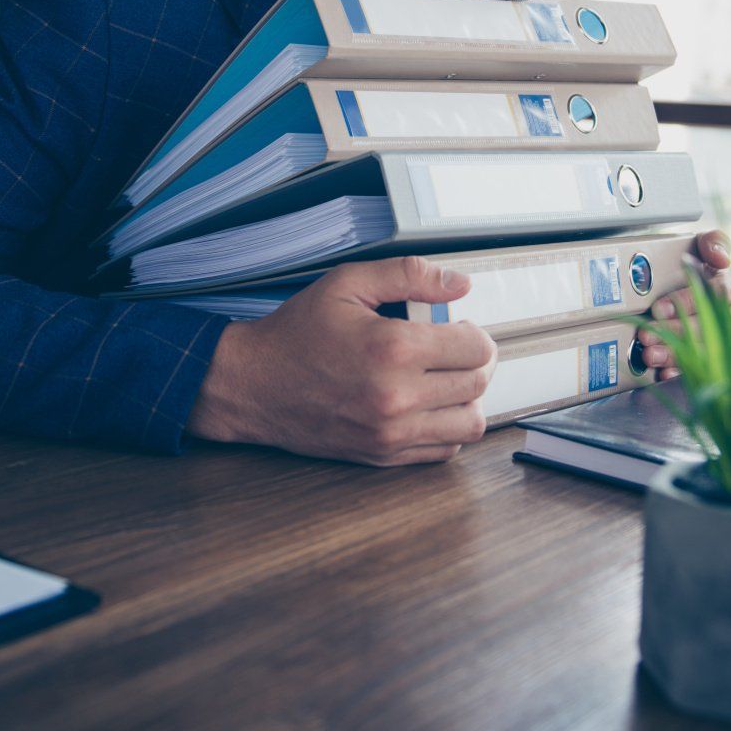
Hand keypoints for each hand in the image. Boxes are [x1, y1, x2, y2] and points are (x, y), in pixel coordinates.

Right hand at [190, 256, 497, 466]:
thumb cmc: (297, 332)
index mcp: (393, 348)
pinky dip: (446, 428)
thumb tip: (459, 284)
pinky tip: (426, 406)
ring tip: (444, 380)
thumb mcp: (346, 283)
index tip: (456, 327)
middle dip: (473, 361)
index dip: (473, 332)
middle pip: (477, 383)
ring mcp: (391, 432)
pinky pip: (444, 450)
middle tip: (451, 349)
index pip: (476, 347)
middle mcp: (397, 396)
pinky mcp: (383, 455)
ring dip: (466, 398)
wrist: (252, 385)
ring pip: (470, 423)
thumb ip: (408, 275)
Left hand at [635, 229, 730, 382]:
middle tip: (647, 335)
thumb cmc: (703, 267)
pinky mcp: (722, 359)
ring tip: (650, 355)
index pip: (717, 292)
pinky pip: (705, 371)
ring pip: (707, 350)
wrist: (700, 288)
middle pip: (710, 326)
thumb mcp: (706, 246)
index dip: (687, 301)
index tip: (660, 307)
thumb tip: (720, 256)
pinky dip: (682, 374)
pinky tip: (663, 374)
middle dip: (675, 332)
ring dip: (676, 355)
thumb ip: (714, 242)